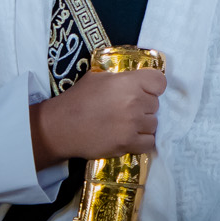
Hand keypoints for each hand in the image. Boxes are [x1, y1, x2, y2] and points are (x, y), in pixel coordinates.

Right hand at [28, 67, 166, 165]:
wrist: (59, 127)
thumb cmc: (77, 99)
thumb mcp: (98, 77)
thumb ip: (122, 77)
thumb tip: (136, 78)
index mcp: (129, 82)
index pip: (160, 83)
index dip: (153, 87)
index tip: (144, 91)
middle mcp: (134, 102)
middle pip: (156, 104)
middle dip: (144, 106)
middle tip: (127, 109)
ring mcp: (132, 124)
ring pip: (153, 123)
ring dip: (143, 124)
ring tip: (126, 123)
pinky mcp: (126, 143)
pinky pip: (149, 142)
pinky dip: (142, 140)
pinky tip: (130, 136)